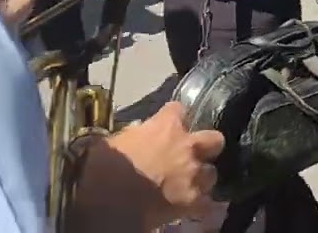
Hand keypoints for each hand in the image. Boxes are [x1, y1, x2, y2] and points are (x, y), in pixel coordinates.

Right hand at [107, 102, 225, 227]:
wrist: (107, 199)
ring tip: (189, 184)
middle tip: (193, 154)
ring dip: (201, 177)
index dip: (174, 117)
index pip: (179, 109)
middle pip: (214, 139)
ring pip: (211, 173)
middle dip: (206, 146)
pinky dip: (199, 205)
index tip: (170, 122)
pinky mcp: (192, 200)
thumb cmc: (104, 166)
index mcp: (166, 126)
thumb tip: (138, 135)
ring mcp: (193, 173)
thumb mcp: (116, 140)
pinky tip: (190, 207)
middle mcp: (187, 146)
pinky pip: (205, 203)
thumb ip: (136, 135)